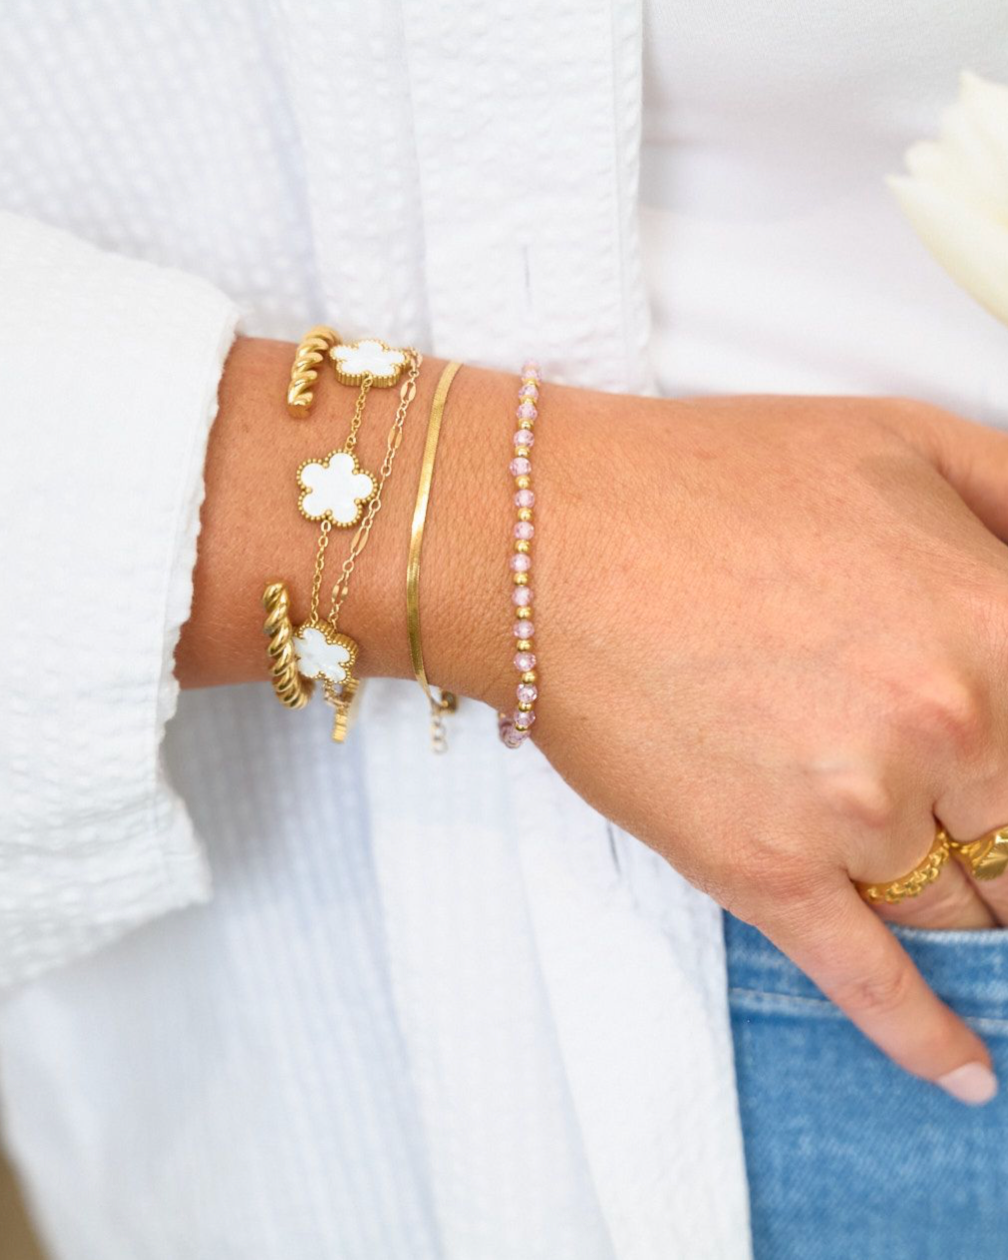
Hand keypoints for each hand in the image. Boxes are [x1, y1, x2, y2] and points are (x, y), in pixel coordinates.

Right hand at [180, 344, 1004, 1101]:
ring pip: (967, 906)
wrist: (542, 538)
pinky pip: (874, 985)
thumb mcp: (907, 439)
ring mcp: (849, 817)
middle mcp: (940, 731)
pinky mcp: (764, 874)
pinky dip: (927, 1039)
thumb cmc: (710, 480)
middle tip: (963, 797)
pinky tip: (964, 1068)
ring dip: (971, 892)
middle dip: (1004, 818)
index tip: (1005, 766)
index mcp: (994, 619)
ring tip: (939, 860)